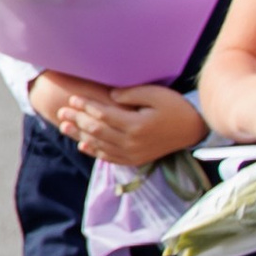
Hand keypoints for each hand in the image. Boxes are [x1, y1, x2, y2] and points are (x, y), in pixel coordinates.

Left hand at [32, 73, 210, 166]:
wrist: (193, 130)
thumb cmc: (175, 107)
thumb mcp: (156, 94)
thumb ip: (131, 94)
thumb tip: (109, 96)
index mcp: (136, 126)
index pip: (103, 116)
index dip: (86, 107)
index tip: (73, 99)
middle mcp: (132, 143)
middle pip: (97, 131)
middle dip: (78, 121)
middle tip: (62, 112)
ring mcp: (133, 154)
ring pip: (100, 146)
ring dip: (80, 136)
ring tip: (64, 128)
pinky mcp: (136, 160)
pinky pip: (110, 158)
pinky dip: (94, 152)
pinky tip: (82, 145)